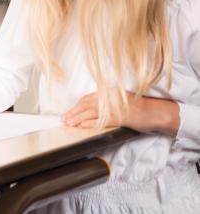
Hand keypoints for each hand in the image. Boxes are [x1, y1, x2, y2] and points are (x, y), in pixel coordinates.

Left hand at [63, 91, 179, 134]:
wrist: (154, 111)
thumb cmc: (139, 106)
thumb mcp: (119, 99)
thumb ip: (105, 102)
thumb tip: (90, 109)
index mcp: (108, 92)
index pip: (87, 98)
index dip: (76, 106)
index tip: (69, 111)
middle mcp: (109, 97)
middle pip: (85, 104)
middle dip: (73, 112)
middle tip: (64, 118)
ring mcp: (113, 107)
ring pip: (89, 112)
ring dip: (77, 118)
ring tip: (68, 123)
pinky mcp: (117, 117)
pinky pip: (99, 120)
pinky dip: (89, 123)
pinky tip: (81, 126)